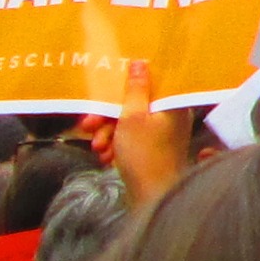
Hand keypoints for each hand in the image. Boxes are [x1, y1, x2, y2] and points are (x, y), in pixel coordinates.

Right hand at [110, 59, 199, 210]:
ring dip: (109, 133)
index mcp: (172, 104)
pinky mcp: (154, 150)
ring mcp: (163, 134)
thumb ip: (135, 89)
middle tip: (88, 126)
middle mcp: (171, 116)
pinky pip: (132, 139)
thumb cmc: (145, 155)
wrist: (152, 198)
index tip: (105, 89)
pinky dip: (117, 145)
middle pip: (134, 105)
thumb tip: (140, 62)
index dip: (124, 85)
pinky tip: (105, 157)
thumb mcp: (133, 117)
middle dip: (108, 116)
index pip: (149, 83)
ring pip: (130, 123)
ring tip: (98, 148)